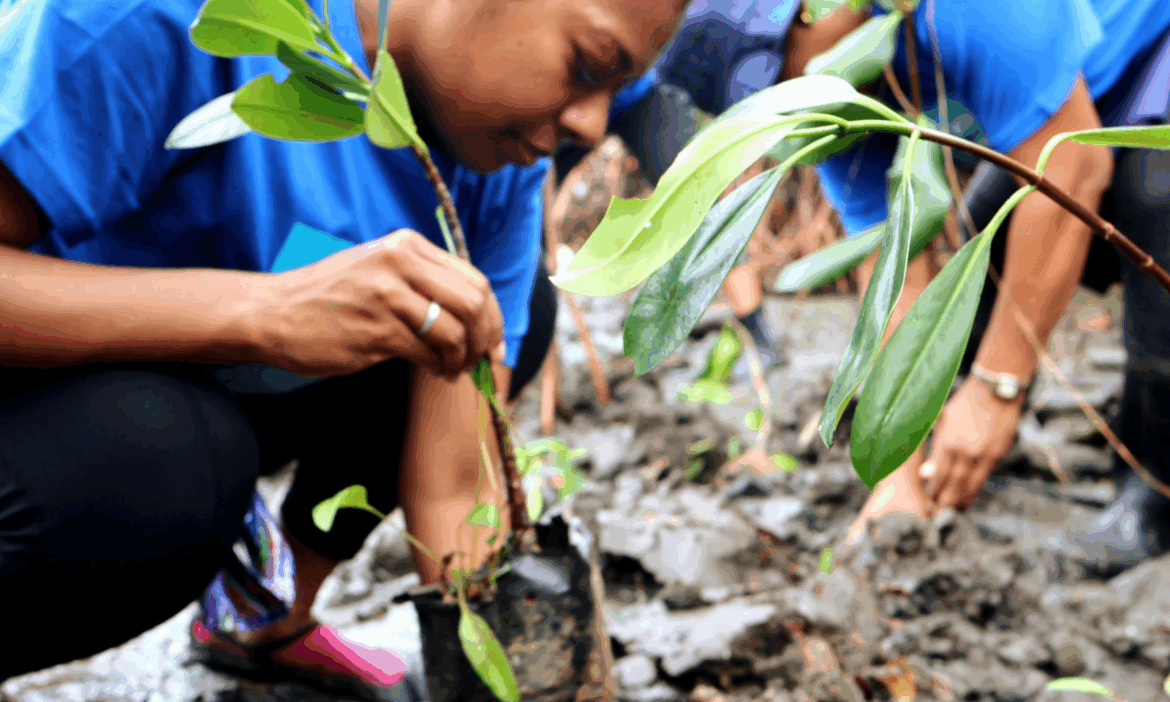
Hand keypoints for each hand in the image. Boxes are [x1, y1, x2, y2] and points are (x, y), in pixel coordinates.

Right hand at [247, 230, 504, 377]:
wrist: (274, 313)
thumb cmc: (331, 296)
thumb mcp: (379, 269)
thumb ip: (424, 279)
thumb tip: (478, 312)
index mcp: (406, 245)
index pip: (474, 279)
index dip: (494, 315)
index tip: (496, 341)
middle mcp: (400, 263)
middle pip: (473, 302)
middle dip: (485, 338)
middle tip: (479, 360)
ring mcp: (387, 295)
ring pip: (454, 331)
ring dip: (462, 359)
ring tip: (452, 370)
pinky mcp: (376, 329)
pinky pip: (428, 353)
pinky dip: (440, 367)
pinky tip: (435, 372)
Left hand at [920, 377, 1023, 510]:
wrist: (995, 392)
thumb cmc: (963, 404)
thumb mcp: (943, 421)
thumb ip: (935, 448)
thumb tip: (925, 473)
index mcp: (949, 441)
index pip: (939, 474)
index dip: (934, 489)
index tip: (929, 498)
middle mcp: (967, 451)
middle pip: (955, 483)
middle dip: (947, 499)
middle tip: (939, 510)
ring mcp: (985, 454)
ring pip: (972, 484)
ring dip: (962, 499)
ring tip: (955, 509)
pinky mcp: (999, 454)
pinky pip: (985, 476)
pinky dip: (976, 488)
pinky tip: (970, 494)